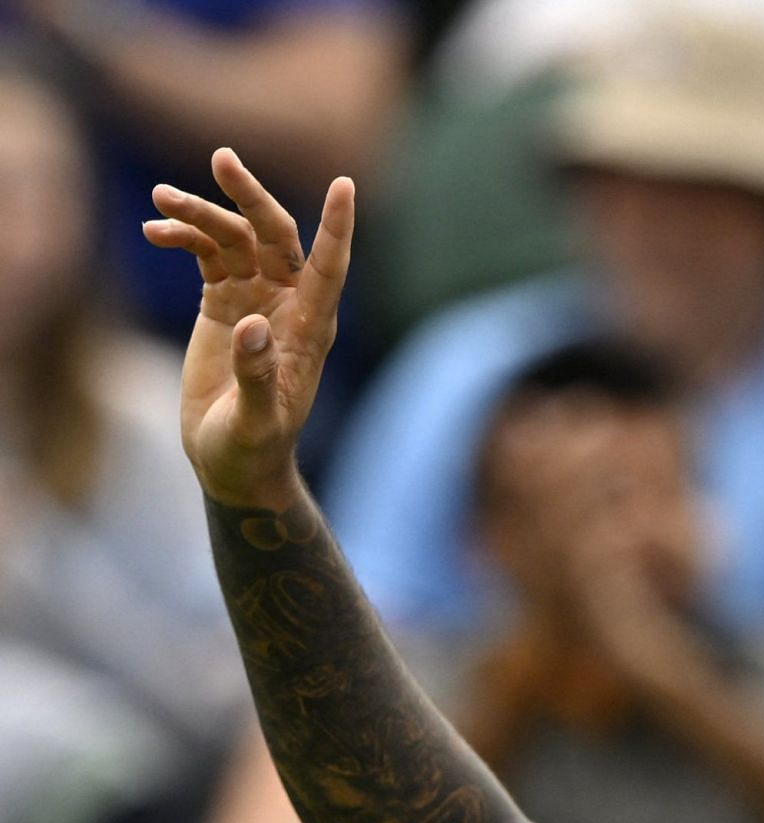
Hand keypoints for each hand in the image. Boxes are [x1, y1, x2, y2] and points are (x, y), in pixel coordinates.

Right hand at [143, 148, 352, 508]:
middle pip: (275, 235)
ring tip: (160, 199)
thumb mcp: (257, 419)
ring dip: (202, 214)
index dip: (337, 227)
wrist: (231, 459)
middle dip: (251, 197)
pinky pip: (208, 254)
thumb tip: (252, 325)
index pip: (330, 266)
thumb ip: (256, 374)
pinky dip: (185, 237)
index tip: (344, 184)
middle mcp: (288, 303)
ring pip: (236, 238)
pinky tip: (155, 230)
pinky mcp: (223, 302)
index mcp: (310, 327)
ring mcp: (255, 298)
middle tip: (221, 159)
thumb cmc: (254, 446)